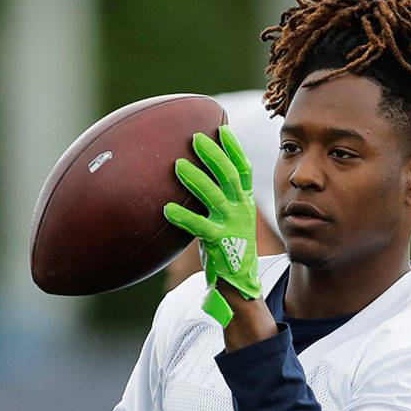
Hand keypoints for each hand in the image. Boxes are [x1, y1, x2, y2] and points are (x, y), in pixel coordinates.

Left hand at [164, 125, 261, 325]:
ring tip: (178, 165)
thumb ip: (218, 200)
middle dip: (214, 154)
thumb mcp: (228, 220)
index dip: (234, 148)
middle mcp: (241, 210)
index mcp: (243, 202)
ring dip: (196, 179)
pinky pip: (199, 227)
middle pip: (230, 176)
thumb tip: (195, 176)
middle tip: (196, 138)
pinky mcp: (220, 243)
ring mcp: (232, 226)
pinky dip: (182, 217)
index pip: (243, 169)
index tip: (222, 127)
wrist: (238, 283)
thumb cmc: (227, 248)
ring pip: (215, 196)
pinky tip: (166, 209)